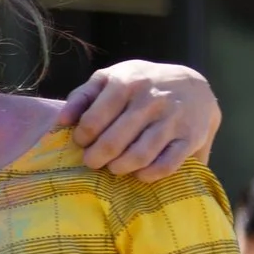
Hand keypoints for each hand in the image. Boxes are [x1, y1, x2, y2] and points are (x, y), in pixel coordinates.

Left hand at [58, 61, 218, 179]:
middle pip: (112, 143)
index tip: (82, 143)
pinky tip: (139, 173)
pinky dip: (148, 175)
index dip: (82, 139)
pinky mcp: (190, 137)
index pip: (92, 122)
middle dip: (96, 158)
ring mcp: (173, 119)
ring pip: (139, 156)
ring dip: (120, 168)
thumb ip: (83, 96)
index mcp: (126, 83)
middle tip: (93, 161)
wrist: (192, 84)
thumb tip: (61, 120)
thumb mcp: (111, 78)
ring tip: (114, 167)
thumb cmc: (141, 84)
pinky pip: (166, 165)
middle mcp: (151, 100)